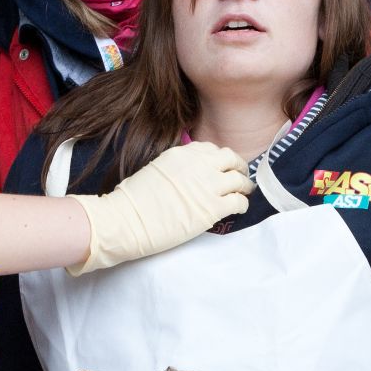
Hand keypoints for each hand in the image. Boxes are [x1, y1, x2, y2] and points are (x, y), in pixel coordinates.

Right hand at [70, 142, 250, 274]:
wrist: (125, 221)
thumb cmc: (131, 201)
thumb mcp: (155, 169)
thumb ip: (176, 167)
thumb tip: (187, 175)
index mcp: (182, 153)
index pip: (211, 150)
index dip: (219, 159)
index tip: (221, 167)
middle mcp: (199, 165)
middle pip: (231, 159)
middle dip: (238, 167)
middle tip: (240, 177)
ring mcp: (208, 186)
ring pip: (240, 180)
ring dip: (244, 186)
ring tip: (245, 193)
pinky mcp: (213, 209)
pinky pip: (239, 202)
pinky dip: (242, 205)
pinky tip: (239, 209)